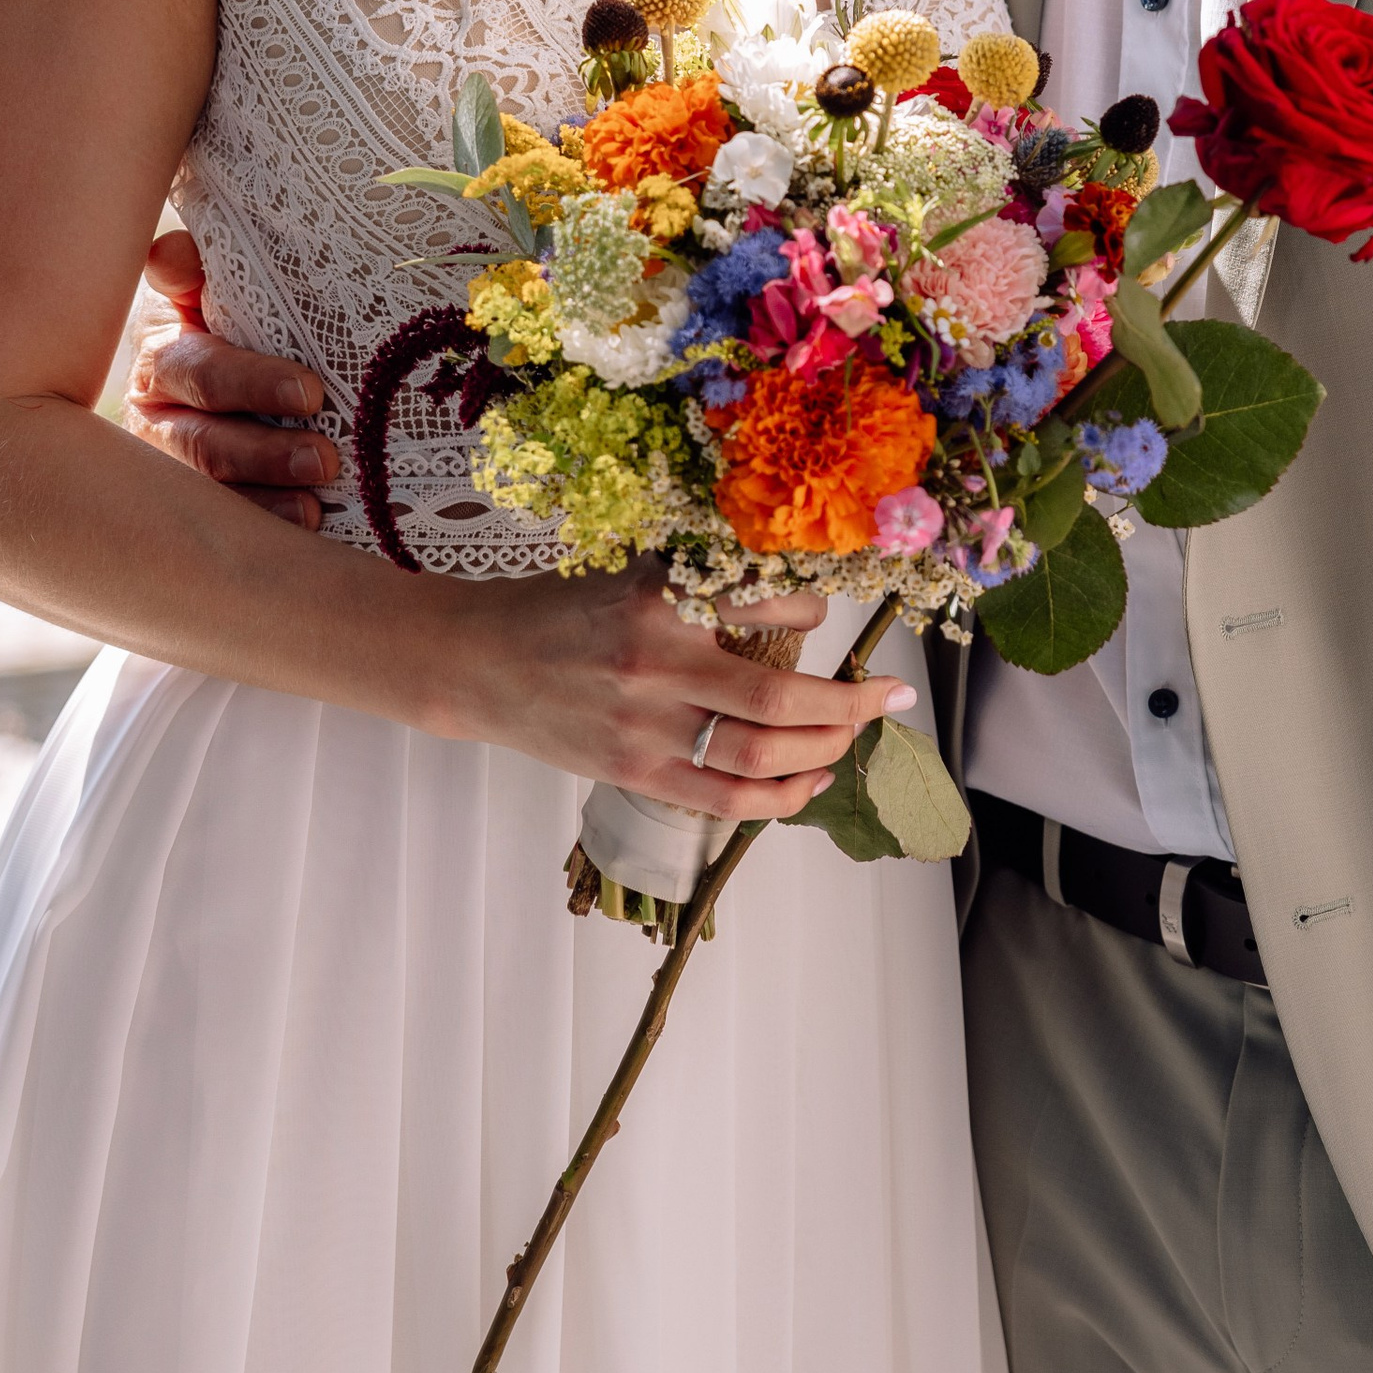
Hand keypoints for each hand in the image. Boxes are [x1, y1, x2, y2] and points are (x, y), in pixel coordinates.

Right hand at [126, 229, 339, 526]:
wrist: (244, 378)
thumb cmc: (238, 321)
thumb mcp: (213, 289)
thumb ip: (193, 268)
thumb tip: (174, 258)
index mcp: (163, 355)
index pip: (196, 368)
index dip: (249, 382)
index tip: (310, 392)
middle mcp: (159, 417)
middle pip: (205, 442)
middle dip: (265, 452)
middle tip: (325, 458)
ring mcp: (172, 471)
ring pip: (214, 491)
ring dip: (267, 499)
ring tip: (316, 500)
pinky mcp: (198, 511)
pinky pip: (228, 528)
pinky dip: (267, 529)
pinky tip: (306, 528)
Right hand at [432, 565, 915, 815]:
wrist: (478, 662)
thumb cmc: (563, 610)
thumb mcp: (635, 572)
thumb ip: (708, 587)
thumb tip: (801, 608)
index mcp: (661, 594)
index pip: (773, 602)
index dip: (817, 609)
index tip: (828, 611)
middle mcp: (657, 661)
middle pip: (782, 699)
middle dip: (852, 703)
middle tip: (893, 696)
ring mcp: (645, 725)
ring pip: (761, 757)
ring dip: (825, 751)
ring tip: (854, 736)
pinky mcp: (635, 772)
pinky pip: (724, 800)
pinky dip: (780, 798)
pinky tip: (810, 782)